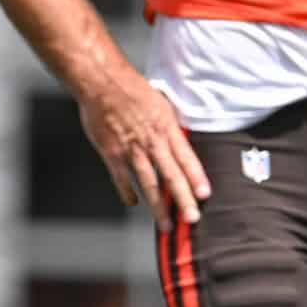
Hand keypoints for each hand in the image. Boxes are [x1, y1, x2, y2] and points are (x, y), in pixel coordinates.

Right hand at [78, 67, 209, 225]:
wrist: (102, 82)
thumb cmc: (131, 89)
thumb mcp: (161, 104)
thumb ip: (170, 127)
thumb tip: (181, 142)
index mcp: (166, 128)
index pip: (186, 158)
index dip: (196, 177)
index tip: (204, 194)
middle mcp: (152, 141)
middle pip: (171, 175)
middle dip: (183, 199)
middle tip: (192, 219)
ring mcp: (131, 149)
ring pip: (149, 183)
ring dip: (159, 206)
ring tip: (166, 224)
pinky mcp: (112, 152)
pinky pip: (122, 179)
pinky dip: (127, 193)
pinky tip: (132, 203)